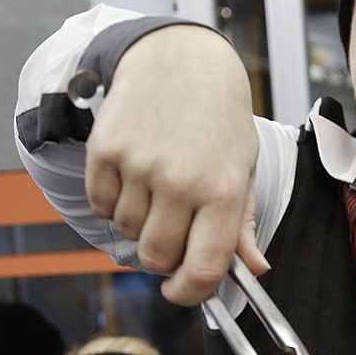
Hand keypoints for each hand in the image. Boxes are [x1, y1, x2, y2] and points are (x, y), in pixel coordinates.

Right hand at [82, 24, 265, 304]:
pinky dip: (112, 200)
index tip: (181, 291)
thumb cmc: (217, 119)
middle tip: (171, 227)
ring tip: (156, 185)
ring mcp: (139, 166)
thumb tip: (254, 270)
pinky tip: (133, 171)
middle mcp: (181, 181)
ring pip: (126, 233)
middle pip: (156, 258)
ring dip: (138, 222)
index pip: (204, 270)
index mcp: (224, 191)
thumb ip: (242, 225)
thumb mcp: (242, 168)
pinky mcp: (105, 152)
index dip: (189, 294)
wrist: (180, 60)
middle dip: (161, 255)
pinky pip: (101, 206)